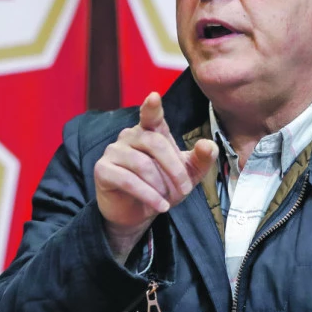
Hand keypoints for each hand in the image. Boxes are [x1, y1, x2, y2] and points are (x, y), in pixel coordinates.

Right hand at [94, 92, 217, 259]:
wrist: (138, 214)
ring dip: (160, 186)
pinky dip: (148, 195)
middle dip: (175, 169)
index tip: (154, 97)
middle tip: (185, 189)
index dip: (152, 107)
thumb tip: (208, 144)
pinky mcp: (103, 170)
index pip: (151, 115)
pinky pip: (127, 180)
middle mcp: (130, 136)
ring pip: (142, 164)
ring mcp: (114, 151)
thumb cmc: (163, 186)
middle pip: (155, 143)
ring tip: (167, 200)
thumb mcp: (189, 174)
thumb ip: (202, 158)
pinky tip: (159, 206)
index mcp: (151, 131)